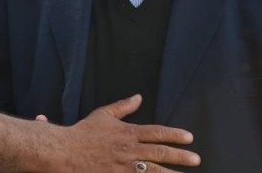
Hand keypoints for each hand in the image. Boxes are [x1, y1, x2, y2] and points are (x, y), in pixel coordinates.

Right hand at [62, 94, 199, 171]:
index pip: (157, 132)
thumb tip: (138, 96)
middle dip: (180, 156)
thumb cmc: (83, 133)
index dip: (175, 135)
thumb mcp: (103, 115)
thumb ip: (123, 106)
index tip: (189, 138)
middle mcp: (129, 150)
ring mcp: (124, 167)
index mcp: (127, 132)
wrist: (65, 151)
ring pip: (153, 171)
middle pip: (160, 153)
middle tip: (196, 159)